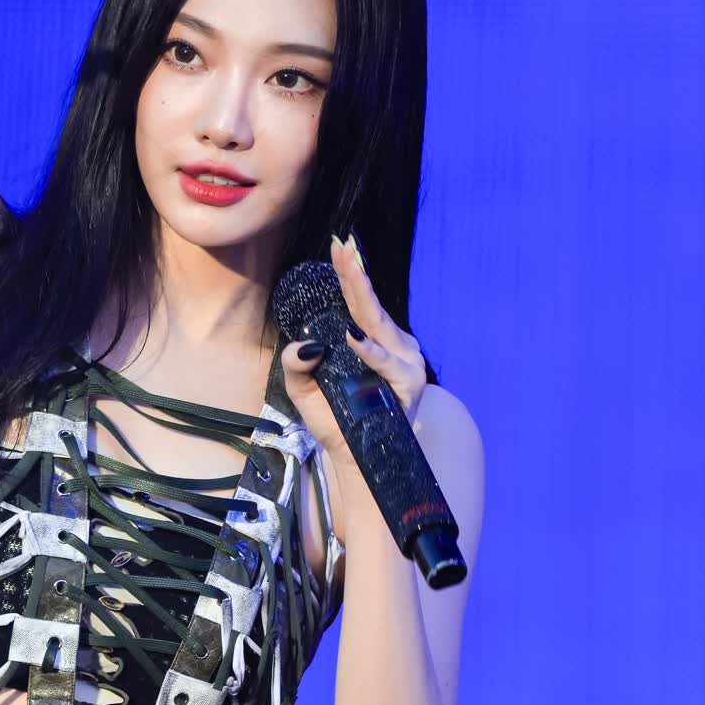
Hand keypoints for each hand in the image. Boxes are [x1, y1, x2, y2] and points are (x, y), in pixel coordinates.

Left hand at [280, 232, 428, 466]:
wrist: (355, 460)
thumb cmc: (335, 421)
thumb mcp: (303, 389)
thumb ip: (295, 364)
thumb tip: (305, 344)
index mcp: (373, 342)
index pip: (358, 302)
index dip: (349, 273)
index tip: (337, 245)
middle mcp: (393, 346)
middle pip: (368, 304)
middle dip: (354, 272)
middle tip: (342, 245)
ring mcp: (405, 363)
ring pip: (378, 327)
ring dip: (361, 296)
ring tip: (348, 266)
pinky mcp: (409, 385)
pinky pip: (387, 364)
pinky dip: (370, 353)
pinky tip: (353, 338)